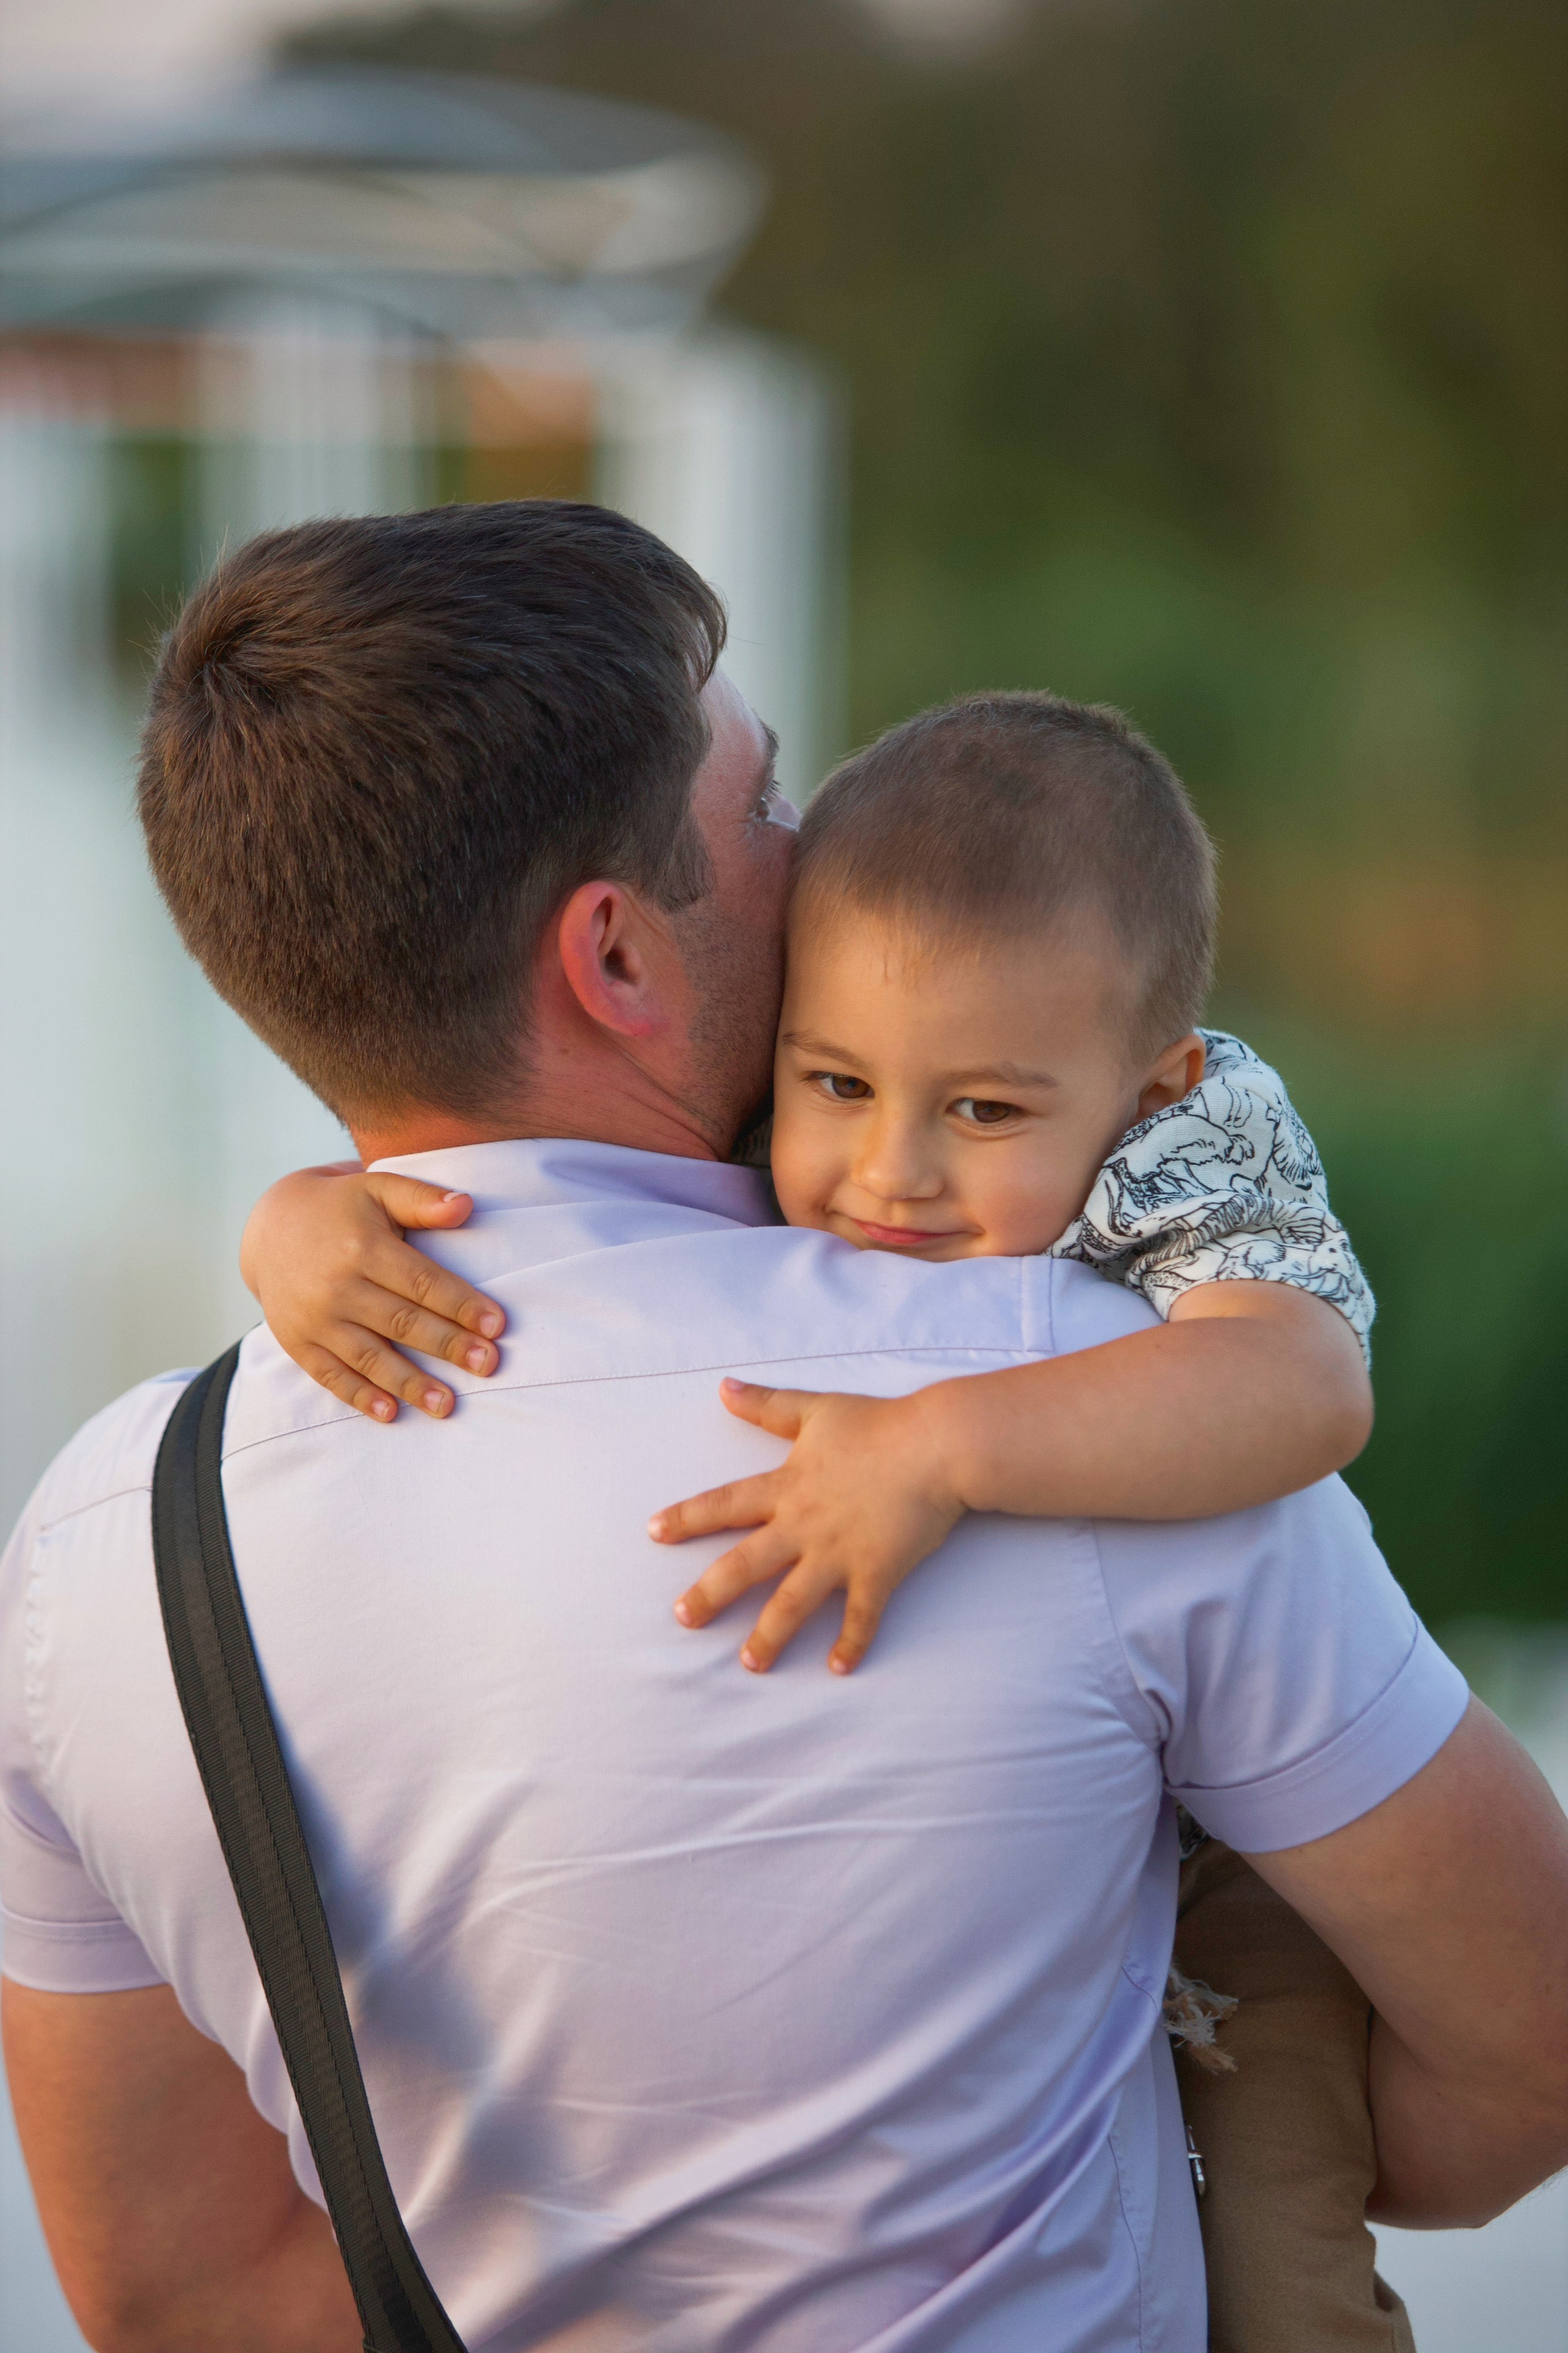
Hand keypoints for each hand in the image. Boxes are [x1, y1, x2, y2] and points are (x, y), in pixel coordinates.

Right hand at [239, 1165, 506, 1422]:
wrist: (271, 1227)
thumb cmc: (342, 1207)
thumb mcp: (378, 1189)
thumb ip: (421, 1199)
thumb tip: (467, 1205)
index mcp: (363, 1247)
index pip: (421, 1281)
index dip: (460, 1304)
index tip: (497, 1326)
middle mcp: (336, 1285)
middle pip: (401, 1322)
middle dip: (448, 1345)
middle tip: (488, 1365)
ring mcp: (314, 1317)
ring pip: (369, 1356)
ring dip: (410, 1383)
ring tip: (447, 1404)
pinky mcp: (297, 1341)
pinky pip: (330, 1374)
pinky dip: (359, 1396)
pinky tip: (390, 1412)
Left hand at [648, 1380, 965, 1673]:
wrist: (938, 1445)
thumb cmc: (880, 1424)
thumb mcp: (816, 1408)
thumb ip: (768, 1405)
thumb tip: (723, 1388)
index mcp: (786, 1487)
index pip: (724, 1504)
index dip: (687, 1517)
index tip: (654, 1532)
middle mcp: (803, 1526)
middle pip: (744, 1565)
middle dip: (710, 1594)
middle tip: (682, 1618)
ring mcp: (838, 1553)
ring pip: (792, 1603)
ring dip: (769, 1636)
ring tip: (750, 1663)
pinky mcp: (877, 1571)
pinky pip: (860, 1616)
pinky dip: (851, 1643)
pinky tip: (838, 1668)